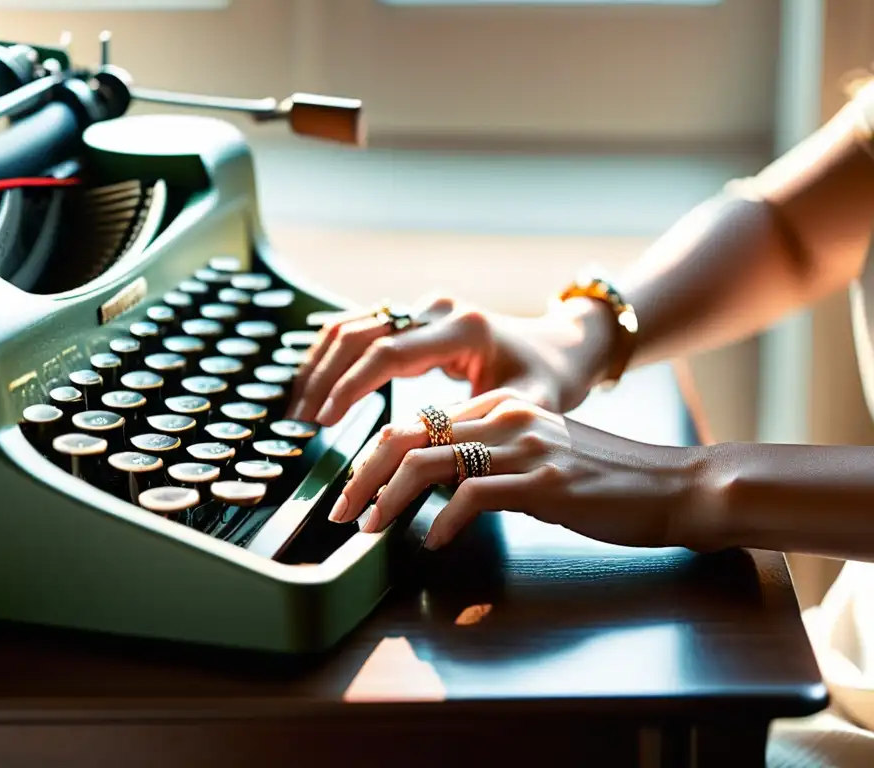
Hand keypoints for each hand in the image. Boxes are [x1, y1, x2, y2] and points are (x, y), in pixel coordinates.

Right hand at [286, 294, 620, 426]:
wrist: (558, 348)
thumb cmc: (548, 380)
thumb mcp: (528, 407)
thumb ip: (478, 427)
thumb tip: (424, 458)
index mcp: (463, 329)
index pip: (388, 352)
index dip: (349, 387)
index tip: (323, 422)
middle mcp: (437, 310)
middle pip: (358, 334)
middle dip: (323, 379)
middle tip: (299, 423)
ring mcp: (421, 309)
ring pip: (351, 326)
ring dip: (319, 366)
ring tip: (298, 409)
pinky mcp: (412, 318)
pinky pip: (358, 329)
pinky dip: (330, 357)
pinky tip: (314, 387)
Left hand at [327, 389, 704, 550]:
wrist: (674, 486)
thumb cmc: (603, 479)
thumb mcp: (538, 456)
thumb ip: (489, 459)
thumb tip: (436, 484)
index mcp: (502, 405)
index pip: (418, 422)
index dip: (376, 456)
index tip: (354, 490)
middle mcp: (508, 416)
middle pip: (410, 435)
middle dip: (363, 473)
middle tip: (340, 510)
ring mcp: (526, 445)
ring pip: (430, 461)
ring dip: (388, 496)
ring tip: (370, 526)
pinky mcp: (544, 481)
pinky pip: (473, 495)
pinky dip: (443, 521)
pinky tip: (434, 542)